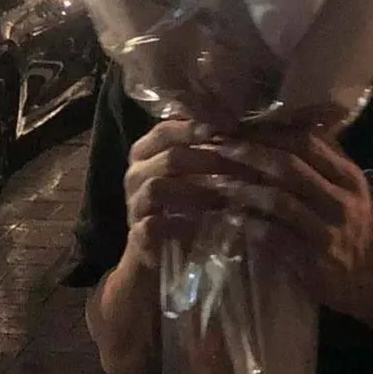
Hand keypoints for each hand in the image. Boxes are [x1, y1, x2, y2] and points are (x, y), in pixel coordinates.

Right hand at [123, 118, 226, 271]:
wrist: (157, 247)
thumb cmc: (181, 201)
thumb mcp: (191, 171)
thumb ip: (205, 148)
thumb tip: (235, 125)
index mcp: (145, 152)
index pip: (164, 130)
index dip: (193, 129)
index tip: (224, 130)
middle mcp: (136, 175)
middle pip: (169, 158)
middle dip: (208, 161)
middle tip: (237, 169)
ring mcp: (135, 204)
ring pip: (157, 187)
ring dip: (195, 192)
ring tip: (224, 199)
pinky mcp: (138, 234)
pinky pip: (153, 225)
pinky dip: (178, 224)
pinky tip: (200, 225)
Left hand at [200, 124, 372, 329]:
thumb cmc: (354, 228)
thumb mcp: (350, 190)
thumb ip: (324, 162)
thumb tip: (287, 128)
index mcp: (348, 177)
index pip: (308, 142)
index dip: (271, 133)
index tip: (242, 128)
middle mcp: (339, 200)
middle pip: (289, 166)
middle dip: (251, 154)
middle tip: (222, 150)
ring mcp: (326, 230)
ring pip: (278, 200)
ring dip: (244, 190)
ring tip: (221, 184)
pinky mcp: (311, 259)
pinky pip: (272, 235)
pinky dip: (249, 223)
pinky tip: (232, 217)